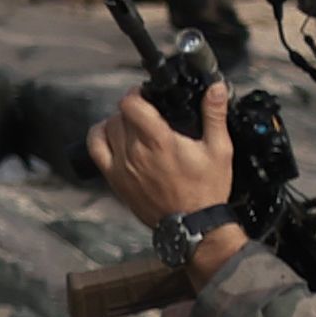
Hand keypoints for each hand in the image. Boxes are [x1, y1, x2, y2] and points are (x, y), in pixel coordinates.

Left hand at [84, 89, 234, 223]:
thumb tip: (216, 89)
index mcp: (160, 141)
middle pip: (119, 114)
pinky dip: (100, 136)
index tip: (148, 95)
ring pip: (106, 128)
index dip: (138, 93)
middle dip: (133, 108)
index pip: (131, 103)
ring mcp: (122, 166)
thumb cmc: (207, 191)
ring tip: (134, 126)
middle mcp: (136, 152)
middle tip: (149, 113)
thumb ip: (215, 116)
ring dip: (118, 121)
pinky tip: (114, 137)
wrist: (193, 227)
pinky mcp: (115, 179)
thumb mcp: (220, 150)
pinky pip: (95, 149)